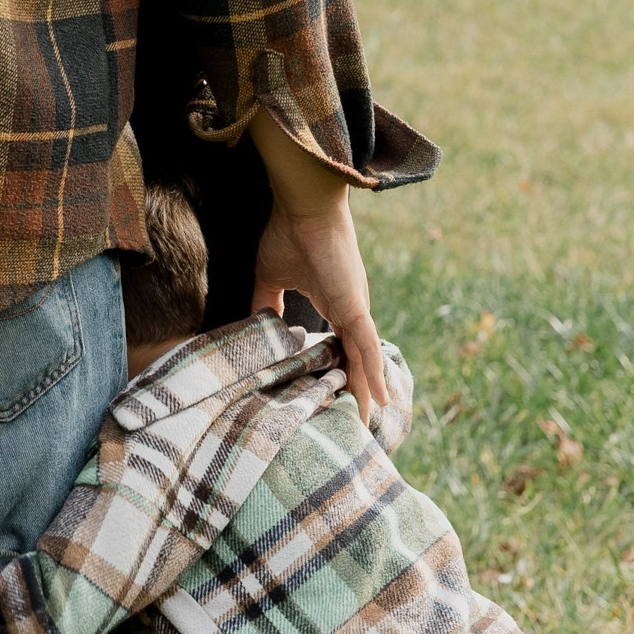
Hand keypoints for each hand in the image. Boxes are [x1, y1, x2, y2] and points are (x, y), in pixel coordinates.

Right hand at [246, 108, 386, 421]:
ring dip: (367, 393)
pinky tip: (380, 399)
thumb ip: (265, 303)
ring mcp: (355, 310)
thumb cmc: (288, 234)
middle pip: (356, 362)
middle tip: (358, 427)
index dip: (339, 374)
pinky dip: (372, 372)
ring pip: (364, 361)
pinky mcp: (354, 307)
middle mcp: (350, 312)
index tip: (334, 401)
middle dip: (358, 393)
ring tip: (368, 425)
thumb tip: (253, 327)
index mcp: (334, 305)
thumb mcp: (270, 277)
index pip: (339, 348)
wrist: (303, 207)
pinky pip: (365, 346)